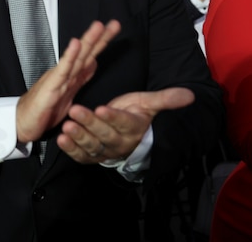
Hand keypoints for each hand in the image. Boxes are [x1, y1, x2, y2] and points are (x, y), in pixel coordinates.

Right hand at [16, 20, 120, 142]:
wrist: (21, 122)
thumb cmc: (42, 110)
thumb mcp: (67, 94)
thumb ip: (80, 77)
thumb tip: (93, 63)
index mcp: (71, 76)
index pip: (89, 56)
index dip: (102, 42)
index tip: (114, 28)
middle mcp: (65, 73)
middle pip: (85, 53)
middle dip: (100, 37)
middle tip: (114, 23)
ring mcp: (57, 78)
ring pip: (76, 57)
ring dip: (87, 41)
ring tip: (98, 27)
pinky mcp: (50, 86)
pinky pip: (62, 69)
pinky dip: (69, 56)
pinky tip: (75, 44)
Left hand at [57, 87, 194, 163]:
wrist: (129, 136)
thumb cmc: (136, 114)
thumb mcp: (148, 103)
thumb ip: (165, 99)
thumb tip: (190, 95)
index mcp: (133, 127)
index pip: (124, 122)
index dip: (113, 117)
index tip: (103, 108)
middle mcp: (119, 142)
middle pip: (104, 134)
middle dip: (90, 123)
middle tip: (75, 111)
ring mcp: (105, 151)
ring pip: (92, 145)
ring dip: (78, 136)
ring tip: (67, 126)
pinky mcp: (92, 156)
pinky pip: (82, 156)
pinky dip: (70, 149)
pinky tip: (61, 139)